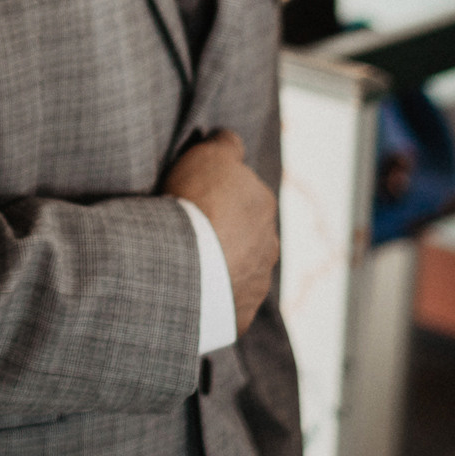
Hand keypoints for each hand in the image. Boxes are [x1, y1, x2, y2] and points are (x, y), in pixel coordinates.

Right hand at [161, 130, 278, 338]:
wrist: (184, 261)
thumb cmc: (195, 201)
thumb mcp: (209, 154)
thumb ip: (225, 144)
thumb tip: (230, 139)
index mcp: (264, 203)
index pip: (243, 194)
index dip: (217, 194)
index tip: (194, 198)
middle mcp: (270, 243)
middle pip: (245, 234)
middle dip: (224, 233)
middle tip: (188, 232)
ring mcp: (257, 283)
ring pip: (239, 270)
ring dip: (219, 267)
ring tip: (184, 265)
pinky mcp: (240, 316)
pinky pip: (225, 304)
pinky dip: (210, 298)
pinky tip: (187, 291)